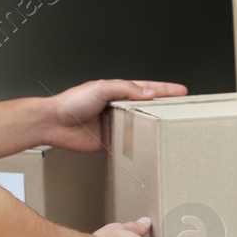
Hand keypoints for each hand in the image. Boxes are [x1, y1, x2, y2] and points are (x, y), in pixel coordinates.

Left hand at [42, 78, 186, 151]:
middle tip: (182, 111)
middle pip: (145, 107)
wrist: (54, 123)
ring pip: (138, 125)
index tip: (182, 91)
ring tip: (171, 129)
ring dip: (152, 127)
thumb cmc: (71, 102)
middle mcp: (116, 107)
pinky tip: (149, 147)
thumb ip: (125, 89)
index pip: (146, 88)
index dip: (164, 89)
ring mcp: (113, 124)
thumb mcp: (100, 88)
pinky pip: (127, 144)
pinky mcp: (108, 142)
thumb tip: (148, 92)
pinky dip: (138, 146)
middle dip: (164, 108)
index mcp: (116, 91)